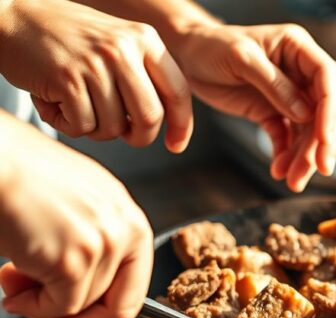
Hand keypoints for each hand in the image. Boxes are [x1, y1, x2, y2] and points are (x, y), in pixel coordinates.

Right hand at [0, 0, 192, 150]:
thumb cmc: (67, 39)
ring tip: (78, 107)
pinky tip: (56, 103)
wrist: (13, 17)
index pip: (178, 92)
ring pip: (113, 127)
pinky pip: (82, 127)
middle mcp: (123, 49)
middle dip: (138, 137)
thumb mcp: (117, 44)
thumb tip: (170, 123)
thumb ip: (144, 75)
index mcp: (144, 39)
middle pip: (150, 118)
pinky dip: (69, 125)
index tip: (175, 145)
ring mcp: (95, 64)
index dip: (181, 126)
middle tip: (122, 133)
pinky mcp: (67, 80)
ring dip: (95, 129)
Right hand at [0, 113, 153, 317]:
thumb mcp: (79, 207)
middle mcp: (125, 231)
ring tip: (13, 279)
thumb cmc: (23, 173)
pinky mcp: (73, 260)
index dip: (99, 310)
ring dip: (42, 305)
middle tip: (41, 307)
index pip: (133, 288)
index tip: (70, 310)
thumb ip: (92, 247)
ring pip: (82, 308)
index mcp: (130, 220)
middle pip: (116, 308)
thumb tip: (83, 291)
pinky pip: (60, 307)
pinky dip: (32, 307)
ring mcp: (103, 247)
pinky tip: (10, 281)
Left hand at [167, 23, 335, 191]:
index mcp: (298, 48)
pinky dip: (285, 155)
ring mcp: (289, 95)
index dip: (329, 109)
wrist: (185, 55)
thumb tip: (305, 114)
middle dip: (321, 142)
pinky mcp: (273, 113)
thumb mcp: (241, 58)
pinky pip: (287, 138)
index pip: (326, 78)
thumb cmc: (210, 45)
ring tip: (293, 180)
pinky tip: (278, 170)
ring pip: (307, 130)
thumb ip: (274, 84)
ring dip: (303, 156)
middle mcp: (300, 72)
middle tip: (319, 169)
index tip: (325, 139)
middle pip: (322, 110)